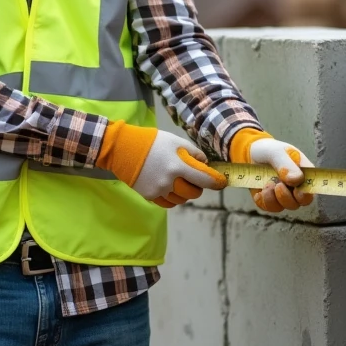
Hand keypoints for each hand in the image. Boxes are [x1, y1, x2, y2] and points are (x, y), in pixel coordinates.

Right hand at [96, 121, 226, 207]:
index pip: (204, 179)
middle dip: (198, 186)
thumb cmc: (153, 142)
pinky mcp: (150, 196)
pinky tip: (171, 188)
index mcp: (178, 165)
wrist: (124, 149)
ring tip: (180, 181)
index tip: (222, 183)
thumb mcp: (176, 141)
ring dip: (186, 192)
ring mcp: (159, 190)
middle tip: (195, 178)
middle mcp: (169, 181)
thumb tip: (205, 164)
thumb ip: (194, 153)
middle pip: (194, 193)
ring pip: (182, 200)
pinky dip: (174, 198)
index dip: (216, 182)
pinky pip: (169, 203)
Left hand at [229, 128, 314, 212]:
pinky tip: (260, 191)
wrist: (251, 153)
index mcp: (304, 172)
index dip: (307, 193)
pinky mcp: (271, 200)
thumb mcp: (276, 152)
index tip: (296, 190)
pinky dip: (264, 201)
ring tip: (266, 185)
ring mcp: (284, 194)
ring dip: (274, 199)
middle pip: (302, 202)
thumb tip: (297, 180)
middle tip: (278, 185)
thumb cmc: (269, 150)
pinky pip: (270, 207)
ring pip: (286, 206)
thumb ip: (286, 164)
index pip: (312, 188)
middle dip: (288, 197)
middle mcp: (297, 186)